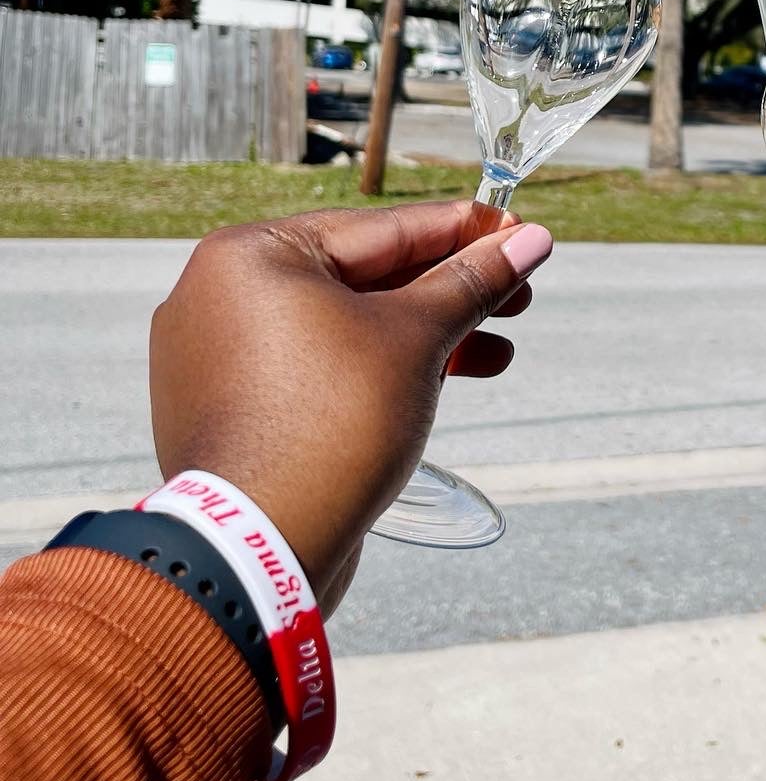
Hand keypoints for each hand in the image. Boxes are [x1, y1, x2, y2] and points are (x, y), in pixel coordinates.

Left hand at [149, 202, 552, 610]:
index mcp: (250, 256)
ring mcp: (221, 357)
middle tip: (518, 294)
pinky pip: (319, 368)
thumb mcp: (416, 339)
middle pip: (363, 277)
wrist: (260, 551)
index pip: (379, 230)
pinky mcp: (234, 408)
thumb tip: (530, 241)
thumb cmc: (330, 428)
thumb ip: (473, 283)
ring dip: (424, 336)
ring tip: (496, 350)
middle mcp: (221, 296)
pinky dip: (377, 370)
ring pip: (345, 328)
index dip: (459, 231)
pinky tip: (442, 379)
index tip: (515, 229)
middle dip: (448, 291)